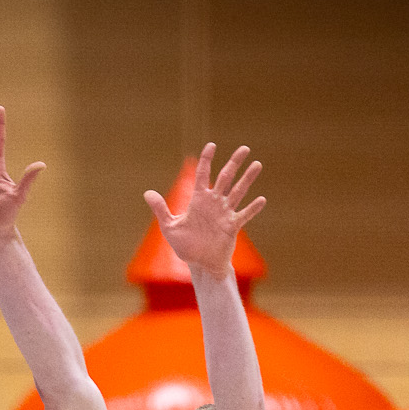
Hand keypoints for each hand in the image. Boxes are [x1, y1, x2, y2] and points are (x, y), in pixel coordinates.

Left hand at [145, 143, 264, 280]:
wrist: (200, 264)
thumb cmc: (186, 246)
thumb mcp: (169, 227)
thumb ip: (160, 209)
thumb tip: (147, 192)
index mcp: (198, 200)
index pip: (202, 175)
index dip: (206, 160)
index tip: (211, 145)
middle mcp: (214, 203)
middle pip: (225, 178)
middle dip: (234, 163)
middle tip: (245, 147)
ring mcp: (225, 213)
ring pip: (237, 192)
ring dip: (247, 179)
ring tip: (257, 164)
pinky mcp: (232, 226)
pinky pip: (244, 215)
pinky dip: (252, 208)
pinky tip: (261, 199)